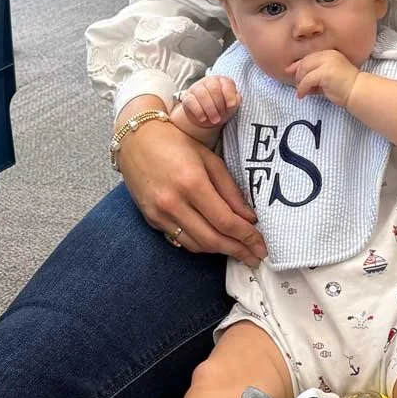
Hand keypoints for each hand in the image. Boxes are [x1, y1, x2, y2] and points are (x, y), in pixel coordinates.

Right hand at [116, 98, 265, 265]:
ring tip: (240, 252)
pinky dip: (201, 244)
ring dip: (220, 251)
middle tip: (255, 257)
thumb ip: (230, 190)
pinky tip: (216, 243)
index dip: (246, 237)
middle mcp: (173, 203)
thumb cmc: (176, 142)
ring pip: (196, 245)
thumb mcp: (210, 159)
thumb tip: (249, 218)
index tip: (262, 246)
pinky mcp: (151, 220)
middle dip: (237, 251)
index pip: (225, 221)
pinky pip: (180, 240)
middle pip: (211, 240)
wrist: (135, 140)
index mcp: (191, 183)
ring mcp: (159, 215)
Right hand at [180, 75, 239, 126]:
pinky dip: (198, 111)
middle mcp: (209, 81)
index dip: (230, 95)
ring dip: (210, 109)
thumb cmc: (221, 108)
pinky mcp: (187, 97)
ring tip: (215, 120)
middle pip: (214, 89)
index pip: (227, 83)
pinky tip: (203, 118)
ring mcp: (197, 88)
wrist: (205, 118)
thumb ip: (235, 101)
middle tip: (221, 117)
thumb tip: (235, 100)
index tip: (231, 106)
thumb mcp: (230, 106)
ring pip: (202, 94)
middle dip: (219, 105)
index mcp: (222, 81)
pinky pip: (191, 101)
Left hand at [287, 50, 358, 106]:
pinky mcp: (325, 73)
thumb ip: (315, 76)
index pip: (310, 57)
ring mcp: (327, 63)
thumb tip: (298, 81)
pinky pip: (307, 80)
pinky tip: (302, 94)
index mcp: (330, 53)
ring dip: (300, 82)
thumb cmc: (344, 87)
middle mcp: (328, 55)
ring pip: (304, 70)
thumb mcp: (327, 77)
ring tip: (301, 91)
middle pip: (305, 62)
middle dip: (297, 73)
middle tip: (296, 84)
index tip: (290, 70)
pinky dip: (302, 88)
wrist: (357, 91)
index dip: (298, 64)